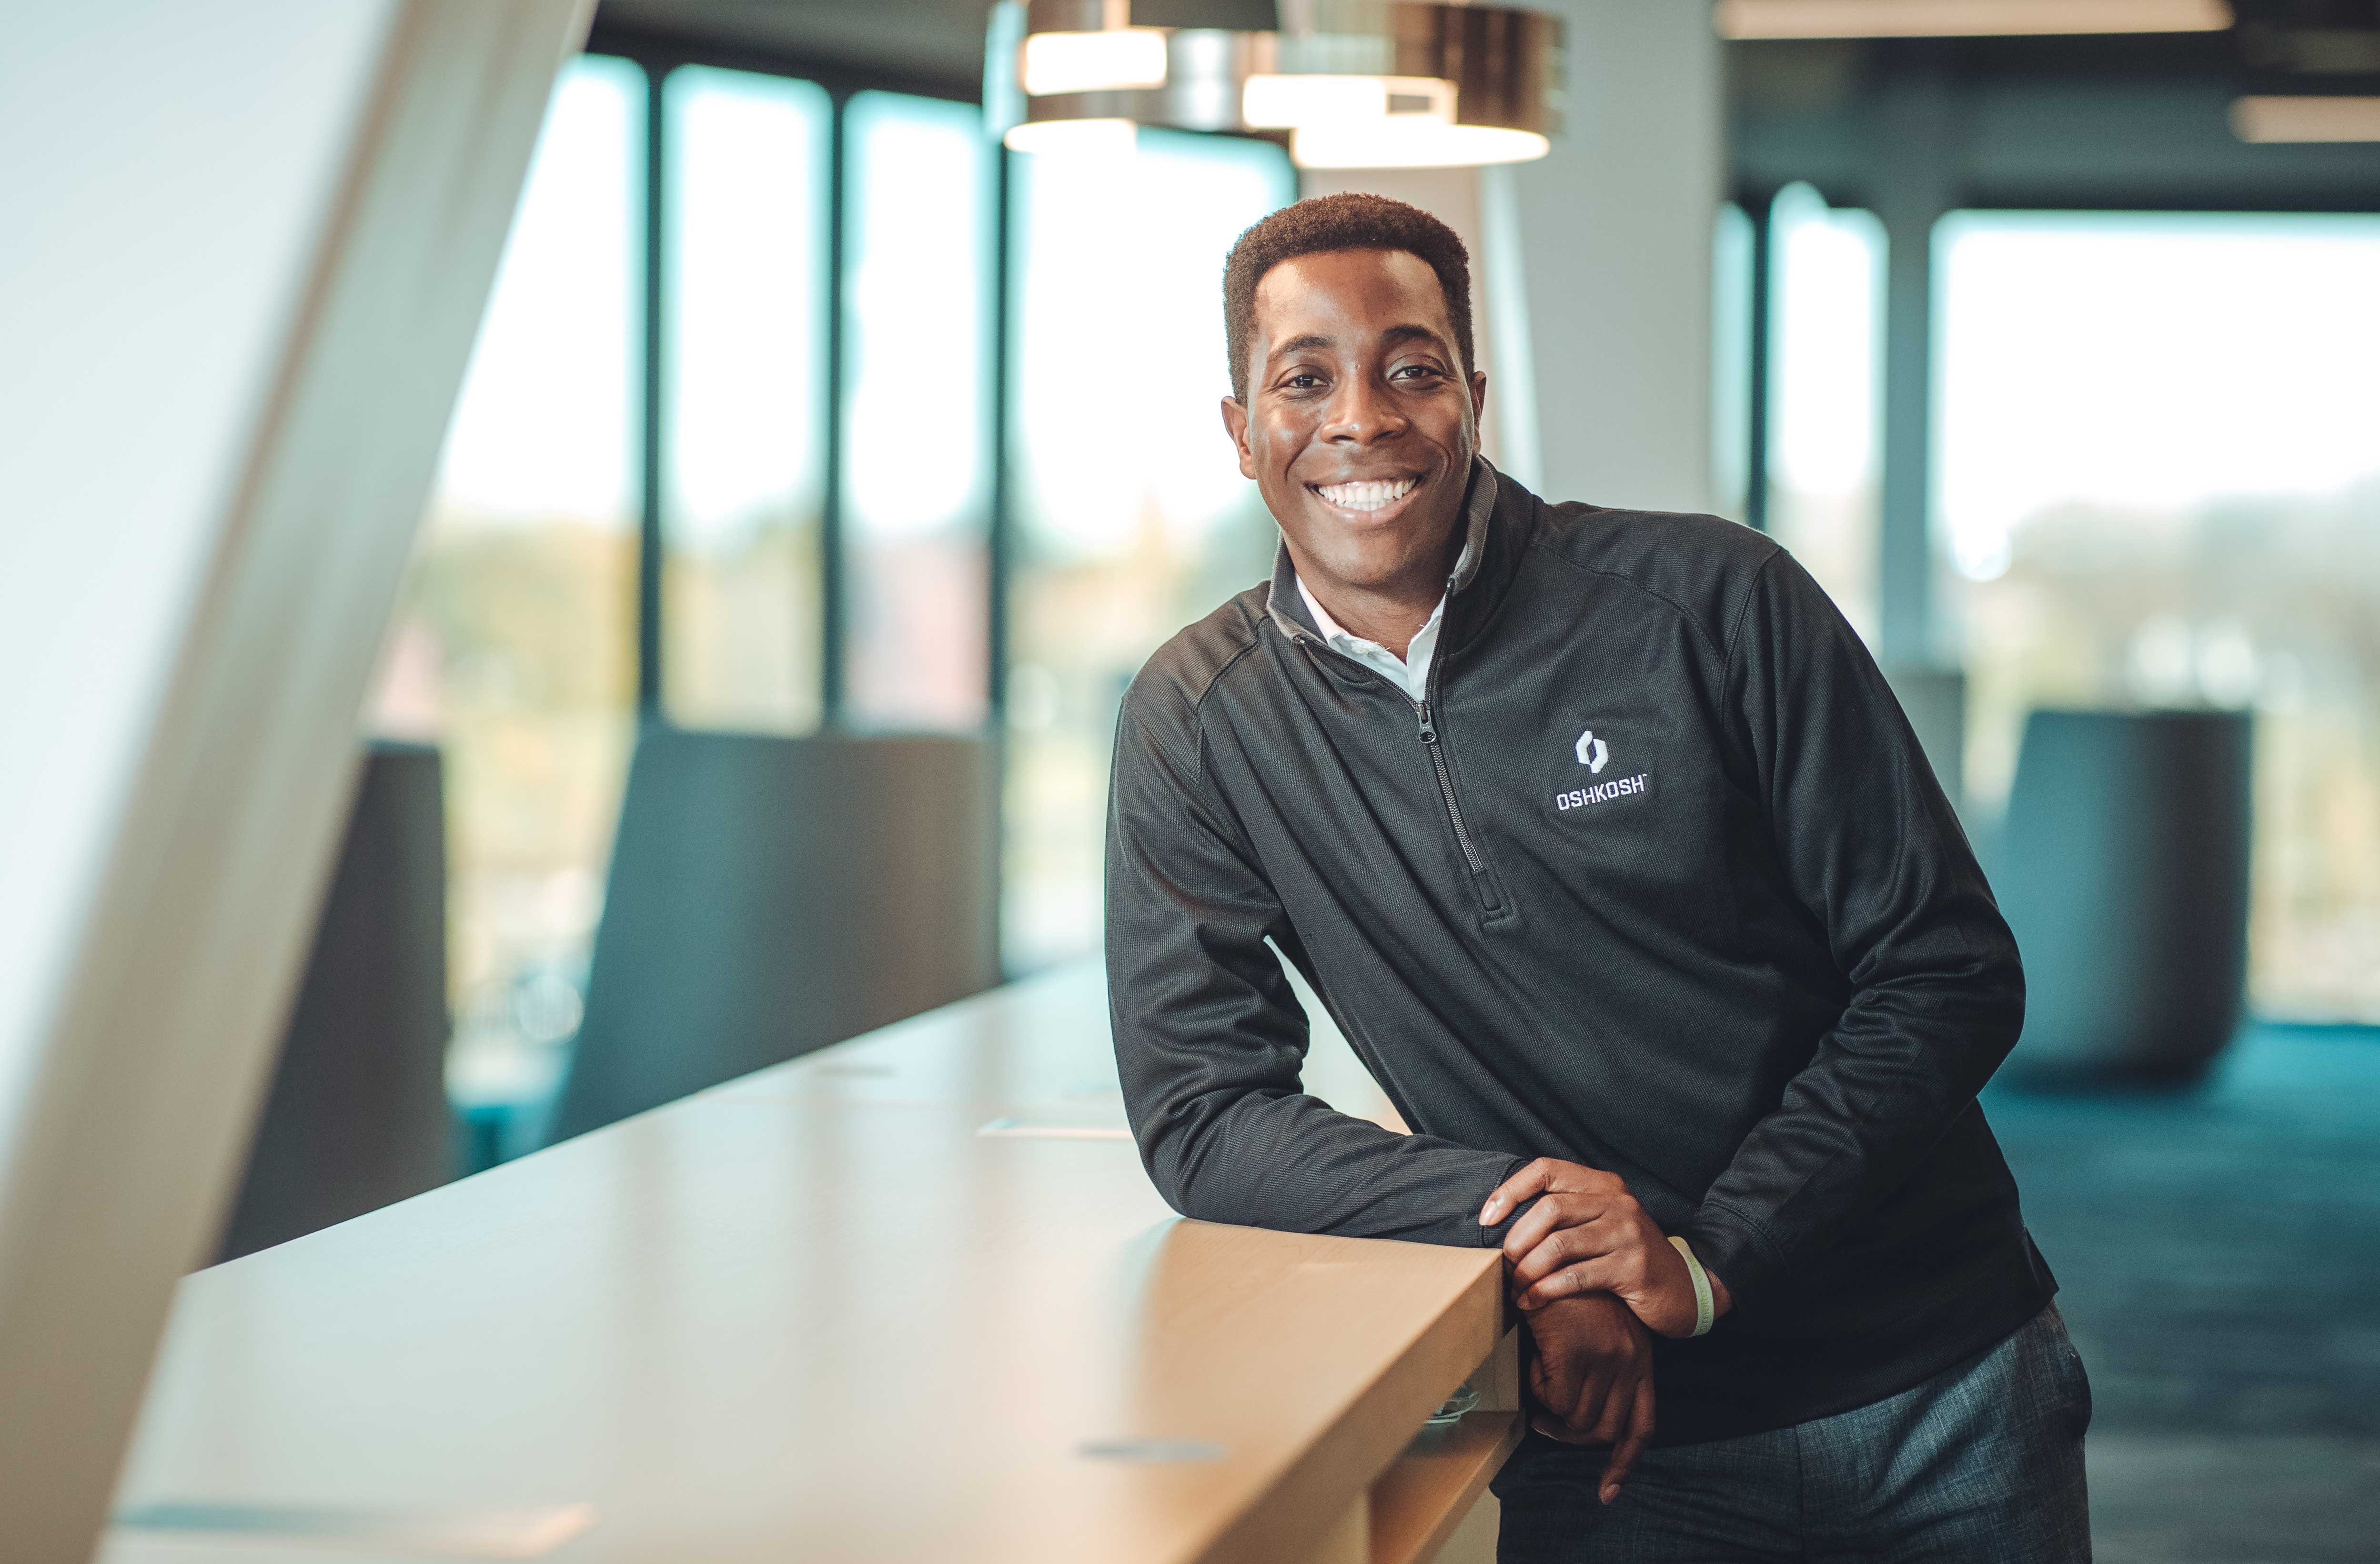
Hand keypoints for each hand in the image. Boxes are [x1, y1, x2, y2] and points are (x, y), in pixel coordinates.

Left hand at [1480, 1158, 1733, 1336]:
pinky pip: (1575, 1277)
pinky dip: (1545, 1291)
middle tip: (1504, 1263)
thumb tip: (1504, 1219)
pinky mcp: (1632, 1269)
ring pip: (1558, 1246)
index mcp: (1605, 1185)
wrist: (1685, 1289)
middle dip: (1516, 1239)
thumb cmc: (1629, 1258)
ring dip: (1527, 1270)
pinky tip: (1531, 1302)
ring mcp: (1627, 1234)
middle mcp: (1617, 1203)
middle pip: (1549, 1209)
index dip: (1510, 1190)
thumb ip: (1567, 1214)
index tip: (1486, 1218)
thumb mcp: (1602, 1224)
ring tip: (1514, 1287)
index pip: (1546, 1169)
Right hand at [1522, 1291, 1655, 1503]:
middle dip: (1573, 1439)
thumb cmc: (1570, 1294)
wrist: (1549, 1254)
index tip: (1608, 1490)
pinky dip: (1539, 1391)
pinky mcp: (1576, 1353)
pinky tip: (1534, 1365)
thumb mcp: (1602, 1332)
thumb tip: (1581, 1420)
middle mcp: (1631, 1362)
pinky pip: (1555, 1400)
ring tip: (1538, 1383)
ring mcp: (1605, 1358)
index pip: (1642, 1426)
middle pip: (1607, 1431)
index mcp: (1642, 1359)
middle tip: (1547, 1425)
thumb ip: (1604, 1371)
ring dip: (1552, 1413)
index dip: (1625, 1462)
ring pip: (1577, 1421)